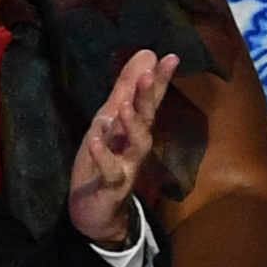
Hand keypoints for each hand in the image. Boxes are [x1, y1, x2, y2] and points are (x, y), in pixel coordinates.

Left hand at [66, 51, 177, 245]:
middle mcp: (135, 146)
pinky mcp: (111, 187)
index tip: (170, 56)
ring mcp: (126, 167)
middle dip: (149, 97)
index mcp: (133, 128)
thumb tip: (146, 54)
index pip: (150, 100)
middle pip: (147, 119)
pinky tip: (97, 140)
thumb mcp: (108, 121)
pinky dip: (104, 156)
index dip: (160, 79)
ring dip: (131, 126)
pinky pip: (111, 172)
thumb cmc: (104, 162)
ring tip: (124, 106)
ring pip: (136, 146)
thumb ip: (125, 90)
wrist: (96, 212)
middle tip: (150, 74)